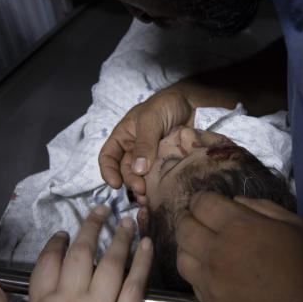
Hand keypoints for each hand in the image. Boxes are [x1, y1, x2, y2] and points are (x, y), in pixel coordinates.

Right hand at [0, 205, 153, 301]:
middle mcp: (70, 300)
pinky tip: (148, 245)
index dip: (57, 244)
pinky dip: (143, 263)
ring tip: (129, 221)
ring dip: (120, 239)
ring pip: (111, 264)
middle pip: (82, 254)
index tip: (64, 233)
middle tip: (100, 210)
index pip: (49, 262)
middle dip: (91, 228)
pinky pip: (135, 285)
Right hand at [98, 88, 194, 203]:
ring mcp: (152, 159)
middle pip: (126, 171)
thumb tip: (138, 170)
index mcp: (124, 137)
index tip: (115, 184)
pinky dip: (160, 188)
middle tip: (142, 190)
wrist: (194, 103)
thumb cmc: (167, 104)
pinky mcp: (168, 164)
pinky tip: (163, 194)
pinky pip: (161, 178)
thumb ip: (144, 142)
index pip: (108, 157)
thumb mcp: (151, 118)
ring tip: (151, 198)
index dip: (108, 172)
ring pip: (143, 178)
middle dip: (131, 182)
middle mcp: (135, 150)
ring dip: (145, 190)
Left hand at [175, 192, 302, 301]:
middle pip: (184, 228)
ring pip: (181, 257)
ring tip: (198, 245)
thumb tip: (235, 203)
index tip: (204, 201)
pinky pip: (192, 283)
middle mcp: (217, 253)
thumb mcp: (298, 226)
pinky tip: (209, 272)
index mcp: (239, 228)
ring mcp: (211, 283)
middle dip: (187, 218)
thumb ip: (263, 209)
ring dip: (186, 246)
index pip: (202, 203)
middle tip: (195, 218)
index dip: (200, 198)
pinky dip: (196, 272)